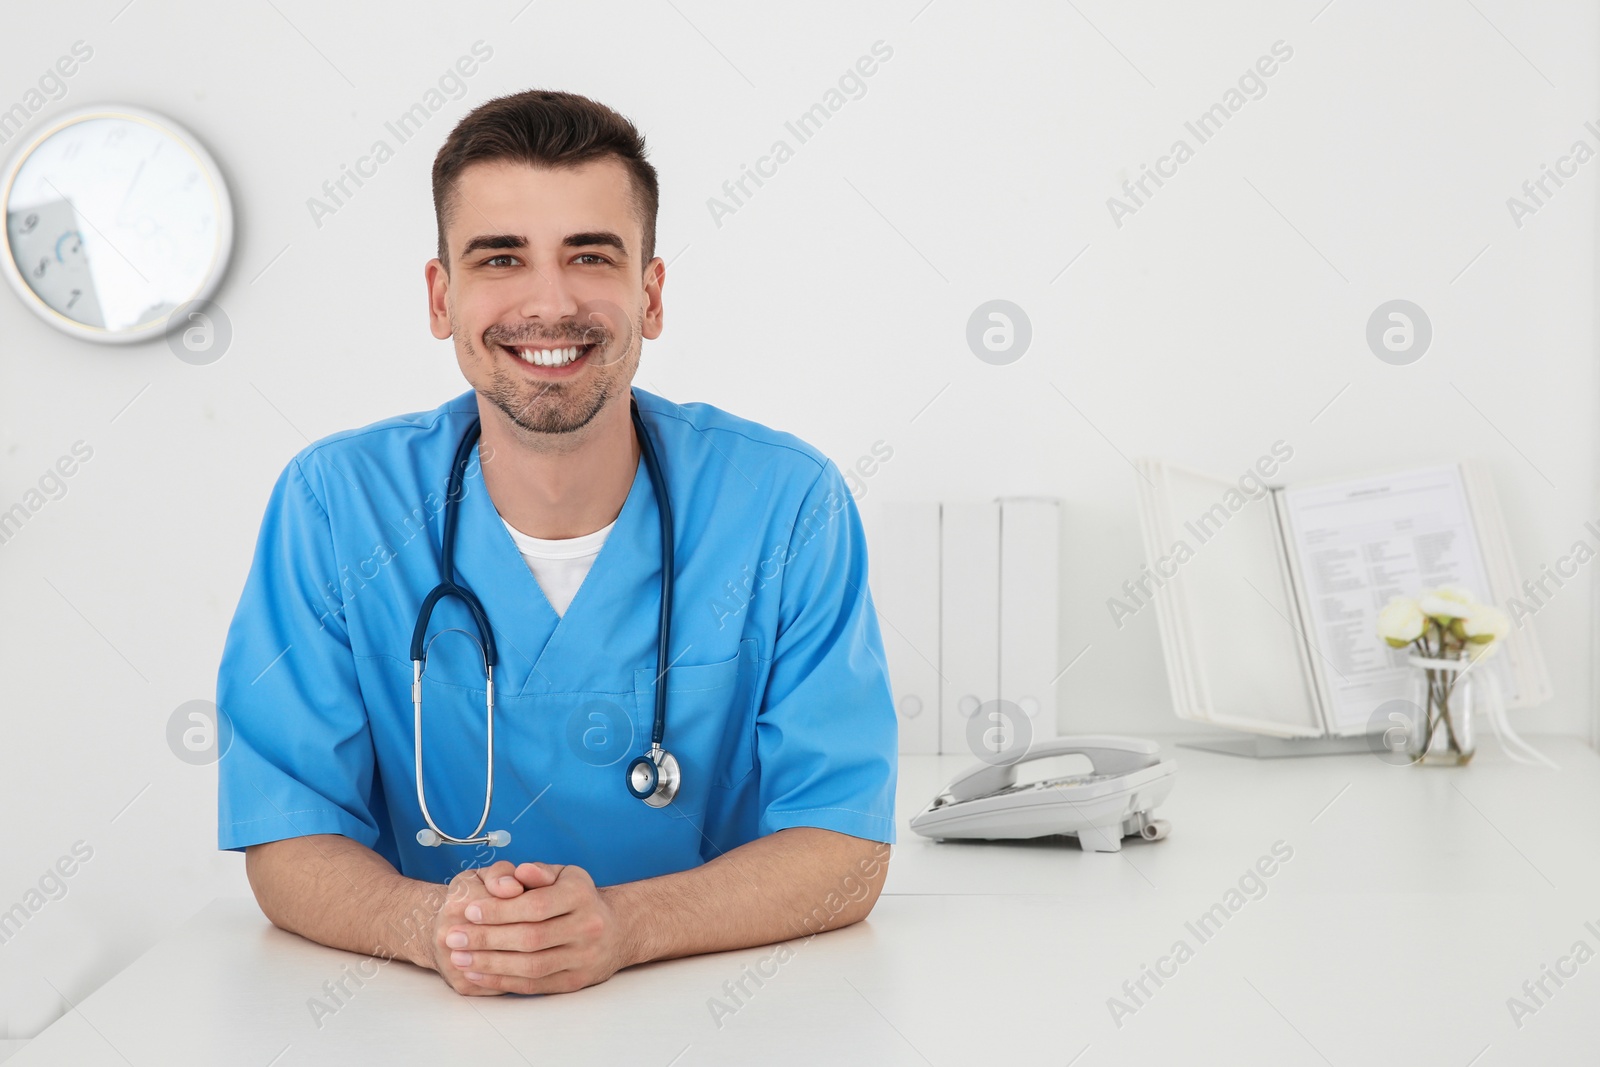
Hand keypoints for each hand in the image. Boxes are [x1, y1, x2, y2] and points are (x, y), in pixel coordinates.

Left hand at [444, 861, 635, 993]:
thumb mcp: (564, 874)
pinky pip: (534, 984)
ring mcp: (583, 958)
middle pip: (531, 938)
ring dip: (490, 964)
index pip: (536, 905)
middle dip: (487, 939)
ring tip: (460, 958)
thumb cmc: (578, 898)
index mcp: (581, 895)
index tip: (469, 911)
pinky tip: (478, 975)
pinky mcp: (575, 981)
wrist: (615, 930)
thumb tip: (517, 873)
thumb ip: (537, 872)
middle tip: (454, 937)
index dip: (500, 910)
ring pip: (531, 965)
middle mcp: (587, 927)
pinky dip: (502, 981)